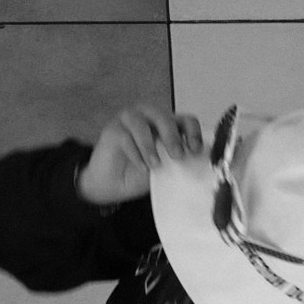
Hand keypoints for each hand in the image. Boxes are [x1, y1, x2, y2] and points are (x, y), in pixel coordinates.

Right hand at [77, 105, 204, 204]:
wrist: (109, 186)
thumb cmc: (136, 174)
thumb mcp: (162, 169)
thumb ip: (175, 161)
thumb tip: (193, 161)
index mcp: (166, 124)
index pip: (185, 120)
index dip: (193, 133)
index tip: (194, 150)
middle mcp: (148, 116)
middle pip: (164, 117)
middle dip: (172, 137)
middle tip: (177, 156)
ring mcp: (129, 120)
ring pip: (142, 124)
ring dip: (150, 146)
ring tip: (154, 165)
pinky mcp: (113, 129)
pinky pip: (125, 137)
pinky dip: (136, 154)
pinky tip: (141, 167)